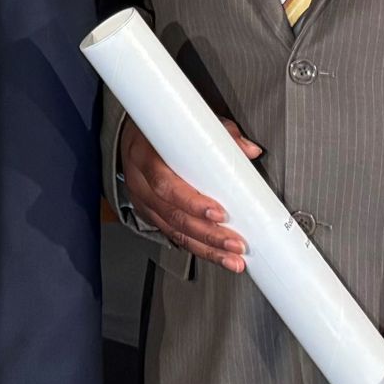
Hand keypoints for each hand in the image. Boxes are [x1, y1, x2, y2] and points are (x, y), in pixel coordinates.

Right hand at [120, 117, 260, 269]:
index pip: (165, 184)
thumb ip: (221, 135)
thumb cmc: (162, 132)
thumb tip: (250, 151)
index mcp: (145, 156)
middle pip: (173, 215)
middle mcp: (140, 183)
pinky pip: (173, 235)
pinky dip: (197, 248)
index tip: (220, 213)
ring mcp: (143, 202)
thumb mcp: (187, 125)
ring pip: (175, 231)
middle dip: (208, 233)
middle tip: (235, 244)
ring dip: (207, 248)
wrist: (133, 138)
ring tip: (233, 258)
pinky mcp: (150, 214)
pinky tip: (217, 256)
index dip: (192, 202)